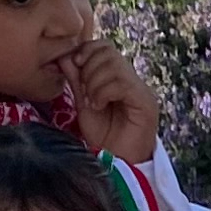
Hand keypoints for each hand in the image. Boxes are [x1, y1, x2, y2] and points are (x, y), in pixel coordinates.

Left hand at [65, 37, 160, 164]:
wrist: (117, 164)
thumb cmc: (103, 138)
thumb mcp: (82, 103)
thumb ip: (76, 79)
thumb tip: (64, 55)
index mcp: (118, 77)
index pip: (103, 46)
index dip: (85, 51)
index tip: (74, 68)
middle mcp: (133, 80)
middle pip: (108, 50)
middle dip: (88, 68)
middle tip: (84, 91)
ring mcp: (141, 90)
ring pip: (113, 65)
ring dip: (94, 82)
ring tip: (92, 102)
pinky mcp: (146, 103)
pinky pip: (121, 83)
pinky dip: (103, 92)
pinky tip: (99, 106)